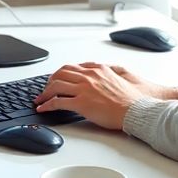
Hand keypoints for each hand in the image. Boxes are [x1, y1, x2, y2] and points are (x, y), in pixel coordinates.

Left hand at [34, 62, 177, 130]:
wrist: (136, 110)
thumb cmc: (131, 99)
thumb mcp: (121, 77)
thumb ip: (110, 72)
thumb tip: (106, 71)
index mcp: (98, 69)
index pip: (73, 67)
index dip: (62, 74)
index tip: (57, 79)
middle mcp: (89, 76)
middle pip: (61, 73)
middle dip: (50, 81)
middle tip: (45, 89)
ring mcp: (84, 89)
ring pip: (56, 85)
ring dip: (45, 93)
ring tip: (40, 100)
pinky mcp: (81, 103)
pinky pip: (57, 101)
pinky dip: (47, 105)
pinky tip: (43, 109)